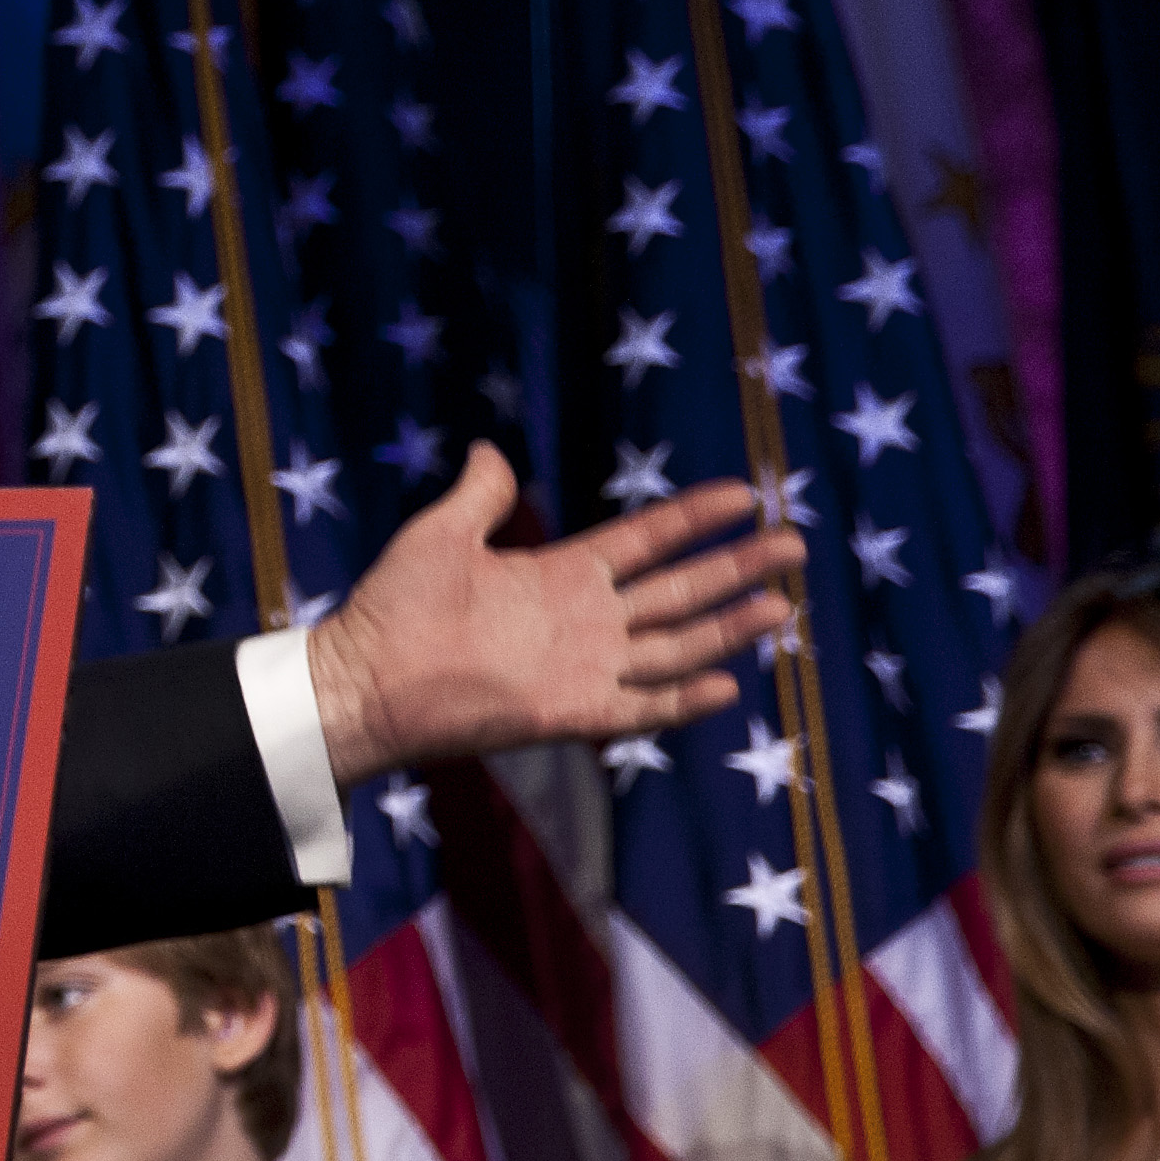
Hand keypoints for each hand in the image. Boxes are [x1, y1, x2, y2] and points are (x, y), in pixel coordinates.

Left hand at [303, 443, 802, 778]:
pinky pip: (640, 706)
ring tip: (782, 604)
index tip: (743, 492)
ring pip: (675, 644)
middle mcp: (585, 619)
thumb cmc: (393, 608)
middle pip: (678, 588)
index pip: (645, 539)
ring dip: (728, 627)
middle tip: (795, 542)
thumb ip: (478, 495)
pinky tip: (727, 685)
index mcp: (560, 573)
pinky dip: (681, 699)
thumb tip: (490, 448)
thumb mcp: (439, 534)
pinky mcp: (572, 712)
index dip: (693, 517)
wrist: (365, 680)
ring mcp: (584, 667)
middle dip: (736, 566)